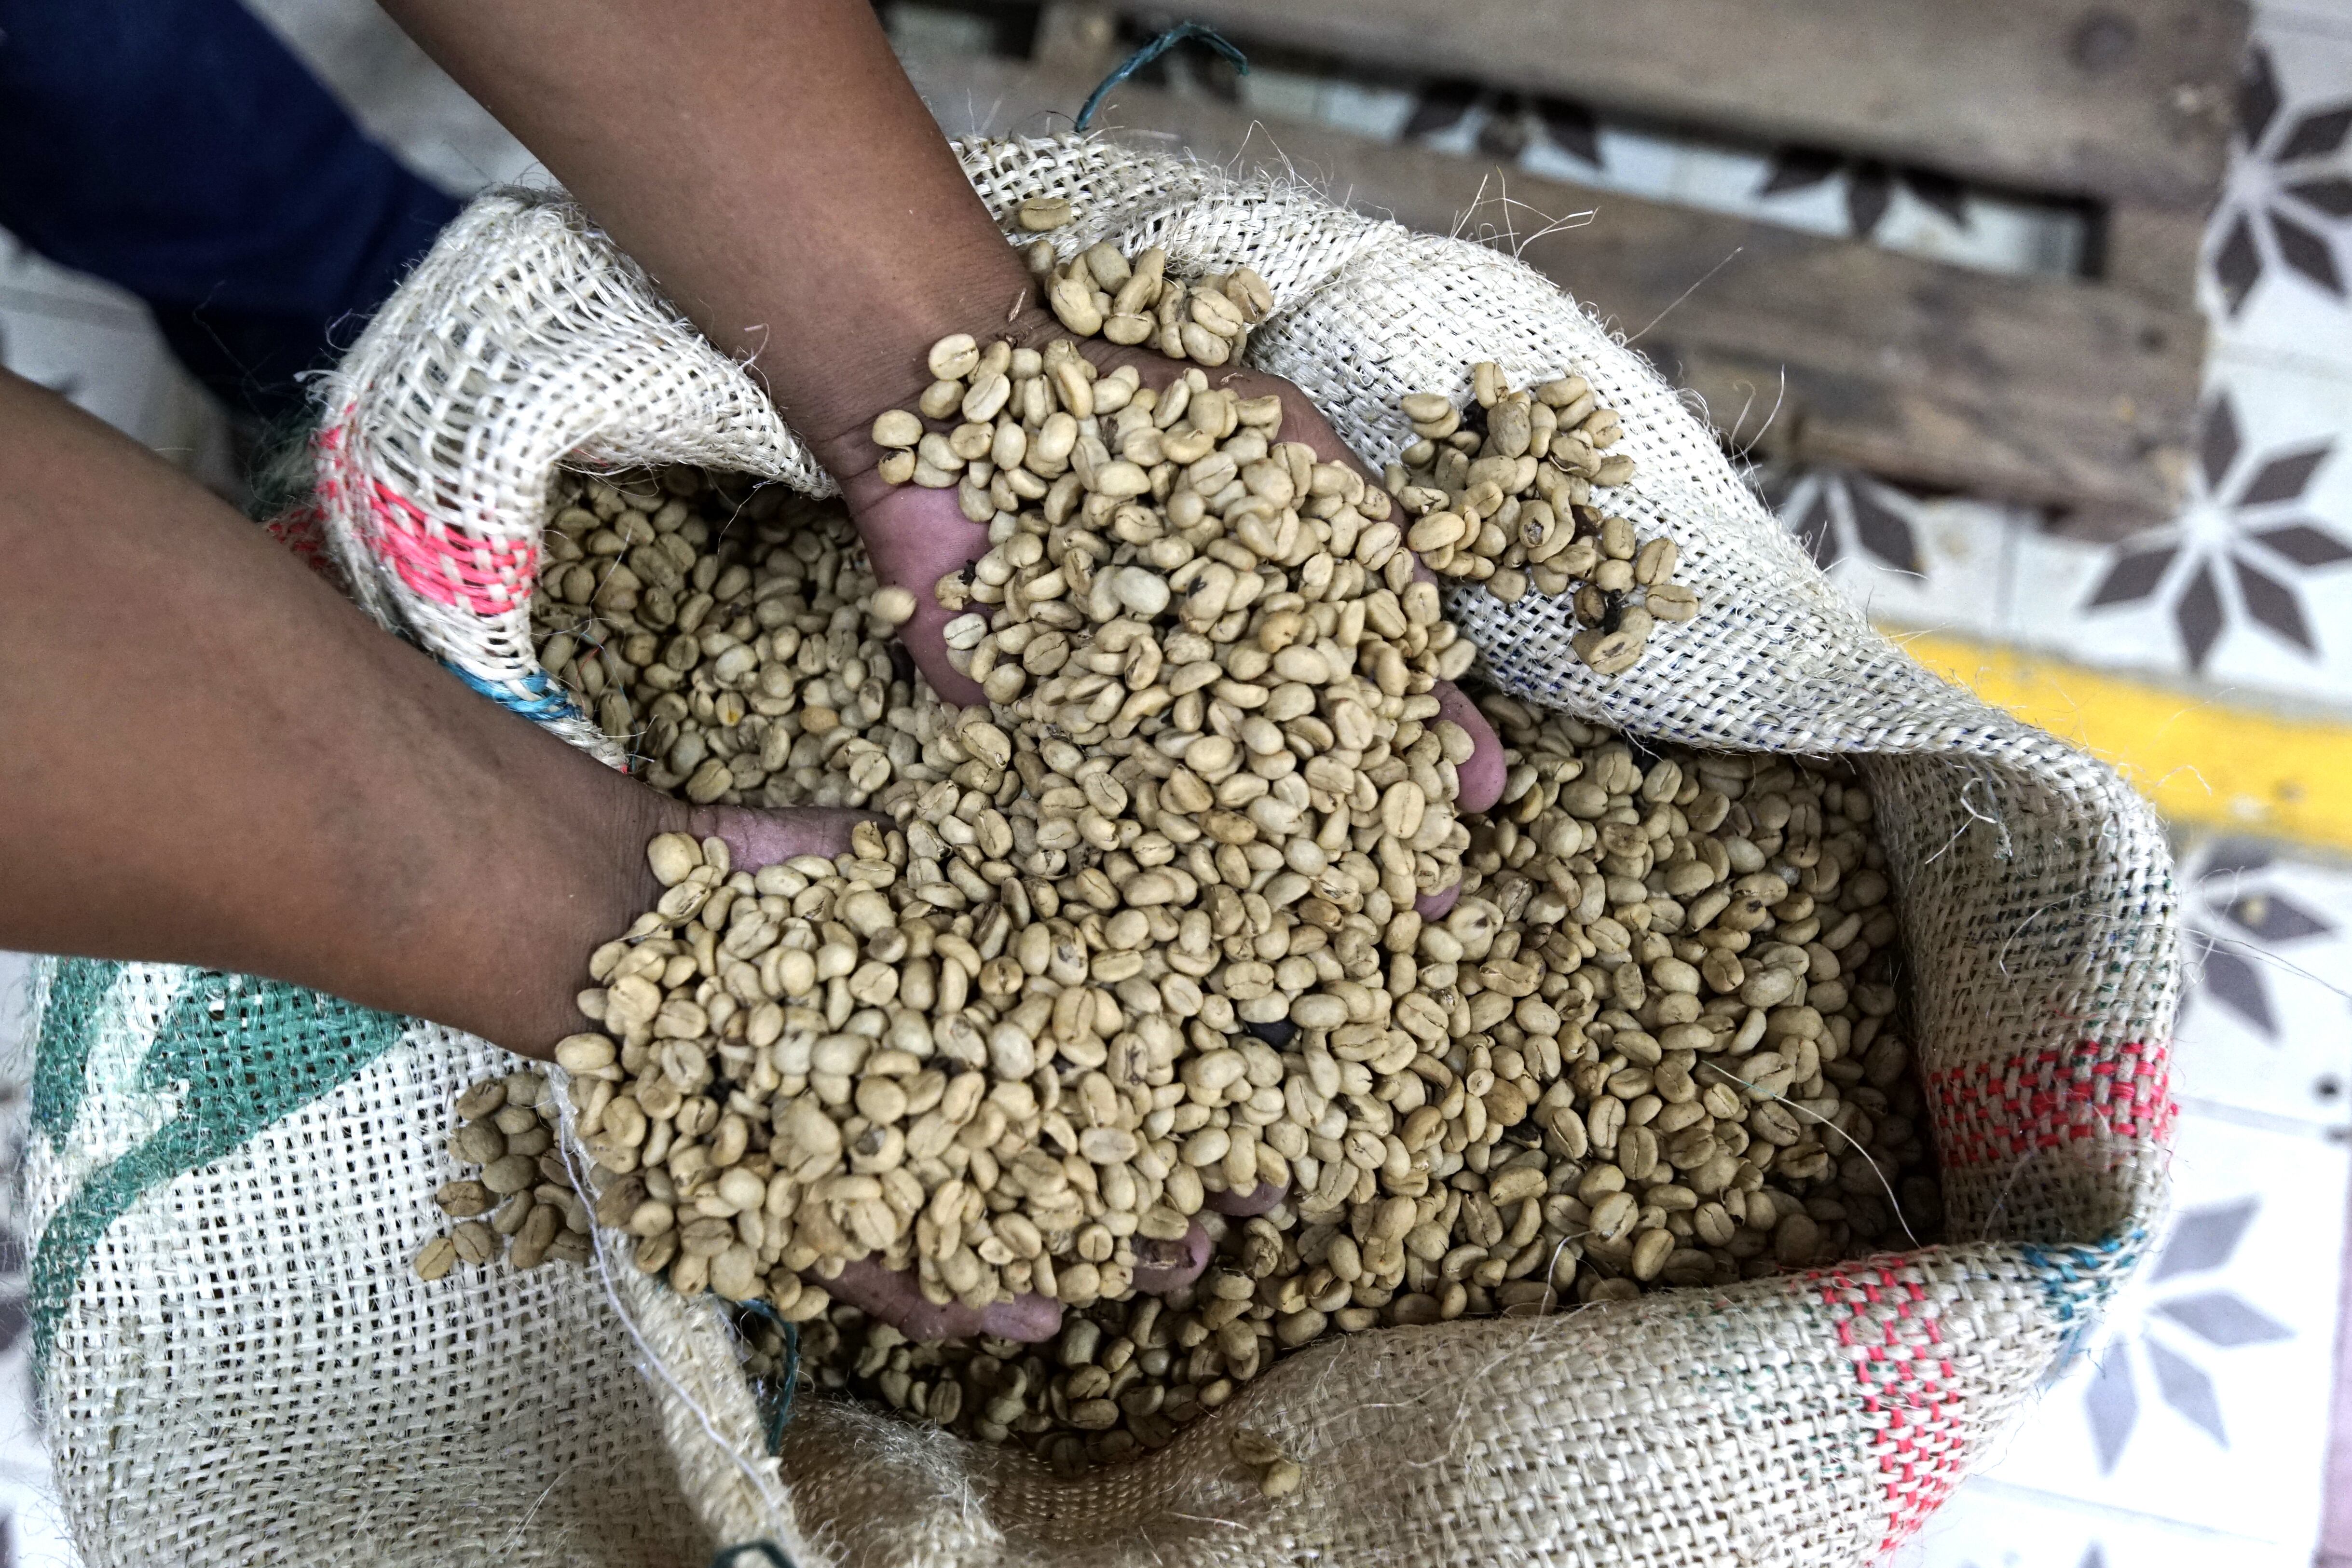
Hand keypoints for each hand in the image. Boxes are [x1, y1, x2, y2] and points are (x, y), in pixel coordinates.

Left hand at [823, 317, 1506, 916]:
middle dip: (1363, 834)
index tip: (1482, 792)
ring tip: (1335, 923)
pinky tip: (1184, 906)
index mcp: (1268, 614)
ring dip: (1269, 869)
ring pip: (1206, 804)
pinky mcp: (1025, 724)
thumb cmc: (1139, 400)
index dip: (1424, 746)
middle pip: (1297, 768)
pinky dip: (1125, 850)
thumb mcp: (1276, 434)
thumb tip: (1433, 612)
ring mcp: (1119, 707)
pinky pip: (1080, 800)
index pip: (1363, 693)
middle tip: (1430, 897)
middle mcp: (1201, 672)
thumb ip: (1352, 514)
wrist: (963, 392)